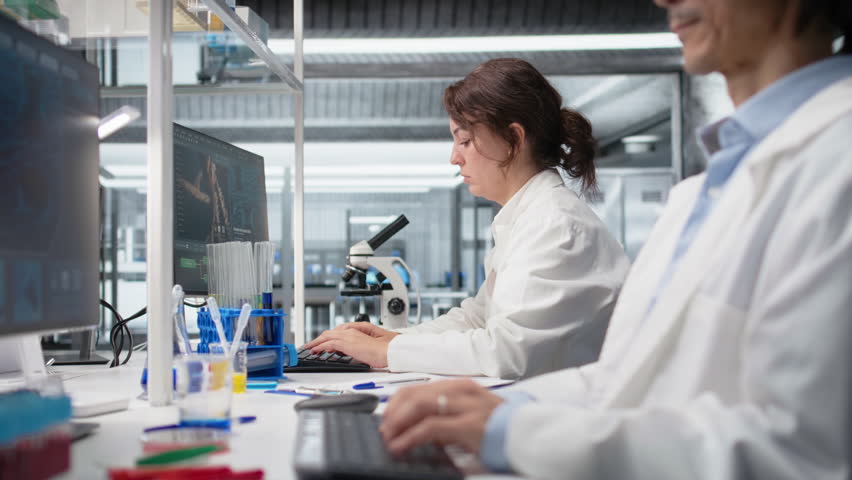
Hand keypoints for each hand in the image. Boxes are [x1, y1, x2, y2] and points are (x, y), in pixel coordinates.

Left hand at [301, 322, 399, 367]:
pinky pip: (328, 344)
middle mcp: (352, 331)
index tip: (324, 342)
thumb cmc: (387, 350)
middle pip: (330, 333)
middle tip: (312, 345)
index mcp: (359, 330)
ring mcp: (349, 336)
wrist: (392, 351)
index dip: (330, 337)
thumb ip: (359, 346)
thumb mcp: (371, 346)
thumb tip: (349, 351)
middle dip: (320, 339)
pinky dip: (319, 346)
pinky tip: (315, 351)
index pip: (339, 332)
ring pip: (326, 337)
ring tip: (309, 348)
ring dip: (316, 342)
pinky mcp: (346, 343)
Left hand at [380, 379, 502, 455]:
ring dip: (396, 424)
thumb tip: (419, 428)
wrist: (530, 434)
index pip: (417, 388)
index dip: (396, 404)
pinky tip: (401, 447)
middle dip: (392, 413)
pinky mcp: (468, 425)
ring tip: (388, 439)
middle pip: (413, 395)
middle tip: (385, 431)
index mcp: (459, 386)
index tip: (387, 419)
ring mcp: (464, 406)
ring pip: (417, 406)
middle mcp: (460, 391)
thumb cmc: (502, 426)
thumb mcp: (470, 414)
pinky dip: (409, 438)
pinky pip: (429, 428)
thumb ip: (446, 416)